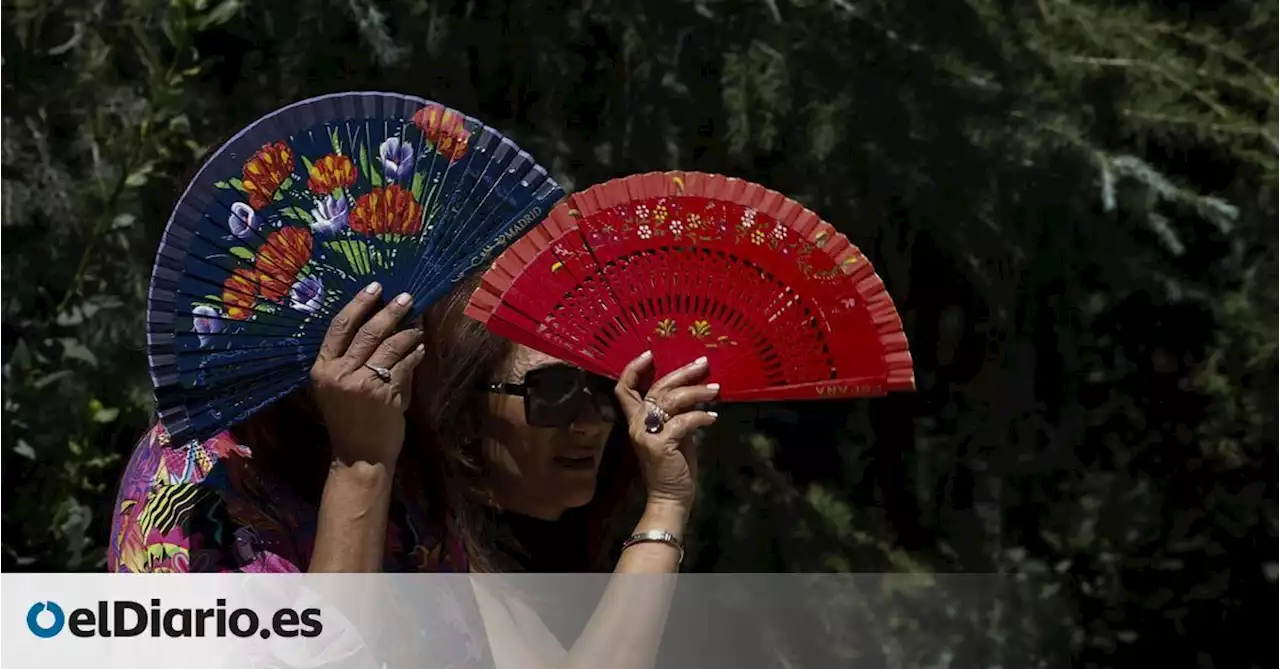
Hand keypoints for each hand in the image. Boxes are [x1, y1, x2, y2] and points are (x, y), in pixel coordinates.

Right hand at [310, 282, 425, 465]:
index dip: (358, 303)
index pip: (339, 327)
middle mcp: (340, 373)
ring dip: (408, 333)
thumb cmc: (347, 420)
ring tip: (417, 327)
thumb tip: (380, 326)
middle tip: (406, 298)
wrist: (359, 456)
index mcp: (322, 369)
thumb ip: (352, 360)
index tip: (375, 287)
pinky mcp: (386, 393)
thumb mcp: (336, 388)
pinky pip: (404, 365)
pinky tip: (419, 349)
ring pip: (390, 345)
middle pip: (368, 331)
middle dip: (389, 311)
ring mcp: (363, 383)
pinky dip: (414, 355)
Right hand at [614, 351, 719, 507]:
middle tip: (703, 364)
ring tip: (715, 389)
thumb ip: (676, 413)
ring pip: (670, 400)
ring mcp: (646, 435)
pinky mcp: (660, 445)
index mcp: (637, 420)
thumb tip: (695, 389)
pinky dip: (701, 417)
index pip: (624, 389)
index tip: (650, 353)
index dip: (634, 369)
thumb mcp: (673, 433)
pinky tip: (713, 418)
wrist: (670, 498)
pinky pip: (683, 421)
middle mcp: (637, 425)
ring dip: (696, 392)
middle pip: (656, 388)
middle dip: (682, 373)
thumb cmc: (674, 466)